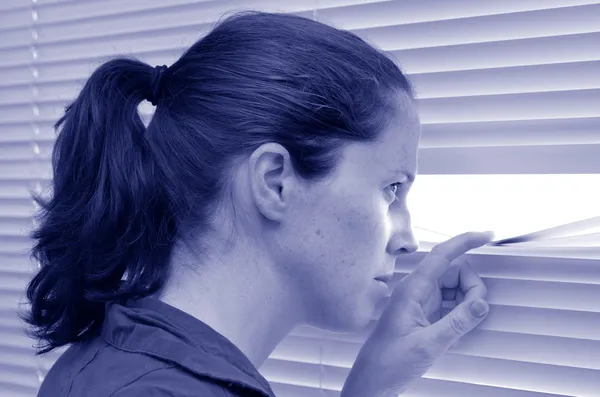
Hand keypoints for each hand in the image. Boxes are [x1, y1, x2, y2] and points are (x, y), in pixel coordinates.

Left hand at [341, 231, 493, 396]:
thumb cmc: (390, 361)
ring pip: (455, 286)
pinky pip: (451, 300)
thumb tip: (482, 304)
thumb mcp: (428, 344)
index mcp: (413, 289)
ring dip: (467, 299)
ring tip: (463, 324)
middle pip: (454, 271)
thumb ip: (457, 323)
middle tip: (473, 312)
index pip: (442, 254)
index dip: (465, 241)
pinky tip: (457, 326)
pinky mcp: (425, 311)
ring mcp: (421, 299)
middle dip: (471, 286)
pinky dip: (461, 309)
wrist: (374, 377)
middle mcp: (417, 289)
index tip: (487, 235)